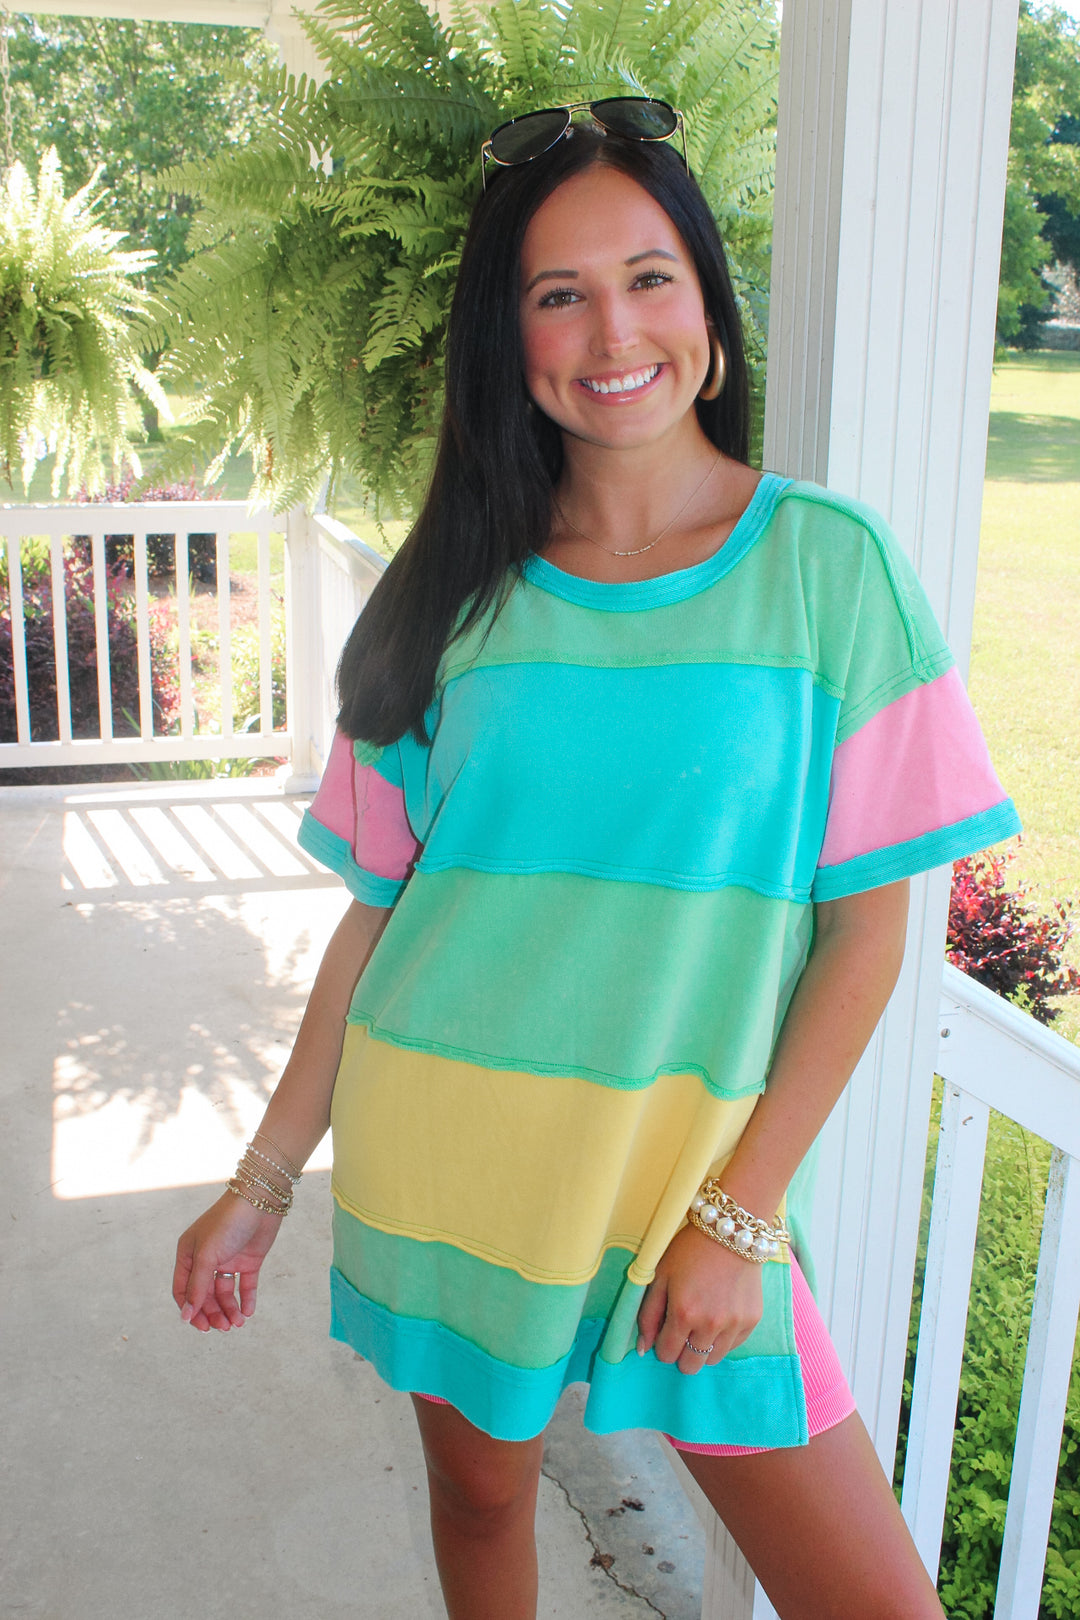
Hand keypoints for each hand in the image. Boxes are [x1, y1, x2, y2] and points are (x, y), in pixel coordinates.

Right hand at [172, 1191, 283, 1332]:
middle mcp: (206, 1259)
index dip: (191, 1310)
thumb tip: (186, 1316)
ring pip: (225, 1294)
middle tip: (224, 1327)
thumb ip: (197, 1286)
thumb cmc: (227, 1223)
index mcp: (189, 1255)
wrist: (261, 1201)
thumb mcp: (207, 1255)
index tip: (202, 1327)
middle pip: (205, 1296)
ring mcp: (228, 1260)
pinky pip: (245, 1286)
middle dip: (213, 1313)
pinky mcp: (248, 1261)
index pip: (183, 1291)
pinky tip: (248, 1312)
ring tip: (237, 1323)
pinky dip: (246, 1300)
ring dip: (229, 1310)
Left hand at [635, 1224, 764, 1373]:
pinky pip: (732, 1346)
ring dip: (702, 1348)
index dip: (662, 1345)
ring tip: (701, 1322)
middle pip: (691, 1365)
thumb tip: (643, 1349)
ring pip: (712, 1360)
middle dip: (681, 1353)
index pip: (667, 1355)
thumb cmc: (689, 1251)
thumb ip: (647, 1315)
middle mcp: (710, 1324)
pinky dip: (723, 1339)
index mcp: (683, 1313)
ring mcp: (734, 1324)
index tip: (665, 1331)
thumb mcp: (660, 1276)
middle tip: (682, 1330)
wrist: (730, 1232)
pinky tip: (719, 1315)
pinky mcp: (752, 1321)